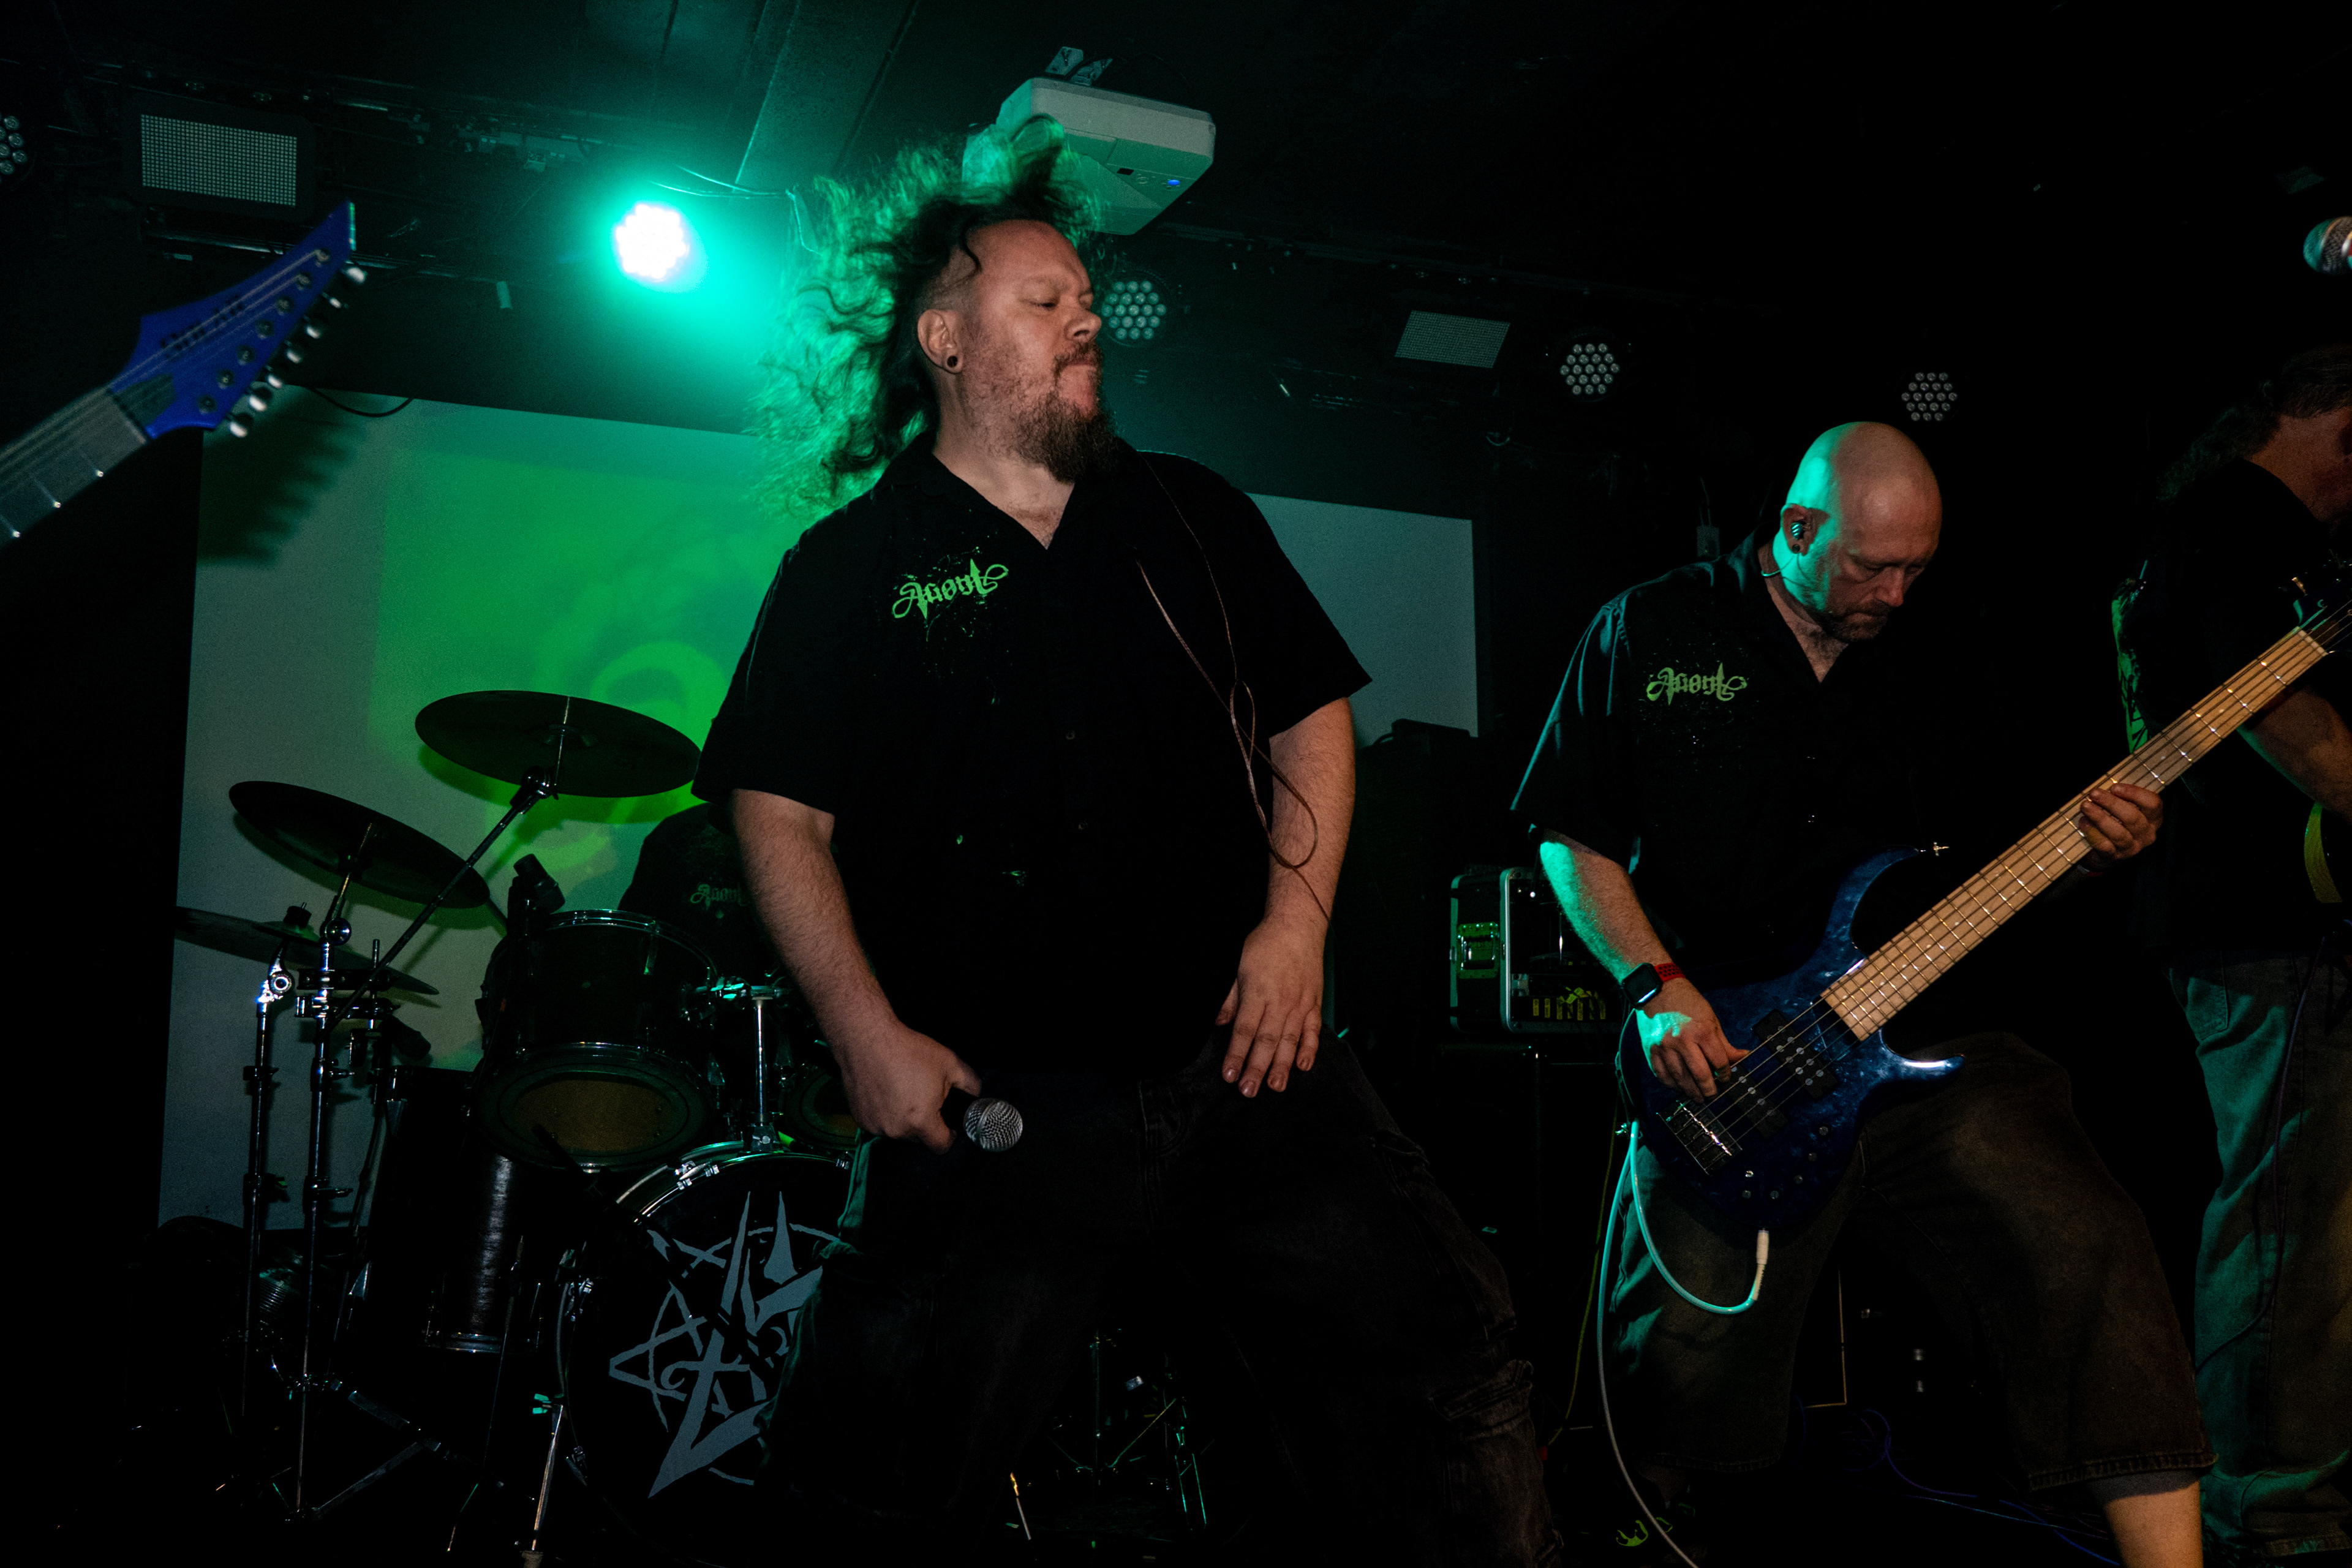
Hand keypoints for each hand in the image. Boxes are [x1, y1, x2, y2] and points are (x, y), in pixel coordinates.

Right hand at [827, 1018, 982, 1151]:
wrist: (867, 1040)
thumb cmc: (907, 1050)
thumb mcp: (950, 1063)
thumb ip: (970, 1084)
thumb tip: (976, 1096)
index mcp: (921, 1121)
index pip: (940, 1146)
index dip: (949, 1135)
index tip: (948, 1123)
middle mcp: (897, 1130)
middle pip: (919, 1138)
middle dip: (925, 1123)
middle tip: (924, 1097)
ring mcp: (876, 1126)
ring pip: (899, 1131)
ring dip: (904, 1119)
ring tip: (904, 1091)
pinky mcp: (861, 1119)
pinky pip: (880, 1124)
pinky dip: (885, 1114)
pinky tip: (886, 1092)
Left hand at [1217, 915, 1325, 1096]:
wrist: (1297, 927)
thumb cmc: (1265, 945)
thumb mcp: (1239, 967)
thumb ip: (1230, 998)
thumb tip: (1219, 1023)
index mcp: (1258, 993)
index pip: (1244, 1031)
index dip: (1236, 1055)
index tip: (1229, 1075)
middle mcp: (1280, 1002)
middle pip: (1266, 1041)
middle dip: (1256, 1068)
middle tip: (1249, 1091)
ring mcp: (1300, 1004)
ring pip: (1290, 1041)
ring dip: (1283, 1065)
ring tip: (1275, 1086)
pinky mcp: (1314, 1003)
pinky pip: (1313, 1031)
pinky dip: (1310, 1049)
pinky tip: (1304, 1066)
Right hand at [1639, 978, 1747, 1100]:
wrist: (1657, 990)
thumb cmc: (1687, 1002)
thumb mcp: (1711, 1019)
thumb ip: (1725, 1043)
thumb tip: (1742, 1057)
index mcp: (1702, 1032)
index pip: (1719, 1062)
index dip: (1725, 1074)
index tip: (1725, 1078)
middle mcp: (1682, 1041)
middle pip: (1700, 1074)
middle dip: (1709, 1089)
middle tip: (1712, 1095)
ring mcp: (1665, 1047)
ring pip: (1680, 1078)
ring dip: (1690, 1091)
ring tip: (1697, 1097)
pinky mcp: (1651, 1050)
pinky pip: (1661, 1074)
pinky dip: (1671, 1084)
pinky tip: (1678, 1087)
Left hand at [2078, 782, 2162, 870]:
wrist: (2105, 850)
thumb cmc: (2116, 820)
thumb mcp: (2124, 806)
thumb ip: (2121, 795)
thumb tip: (2105, 783)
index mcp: (2154, 818)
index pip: (2153, 804)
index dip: (2134, 794)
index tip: (2115, 787)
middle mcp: (2146, 833)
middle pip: (2133, 817)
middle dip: (2112, 803)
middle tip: (2094, 793)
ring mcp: (2132, 847)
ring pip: (2119, 833)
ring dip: (2100, 817)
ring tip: (2085, 806)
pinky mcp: (2116, 856)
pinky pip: (2105, 845)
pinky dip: (2093, 833)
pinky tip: (2084, 822)